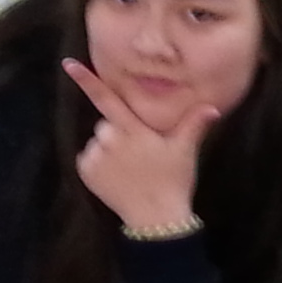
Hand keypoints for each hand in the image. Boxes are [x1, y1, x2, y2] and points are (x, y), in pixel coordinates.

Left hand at [62, 57, 213, 231]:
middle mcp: (109, 139)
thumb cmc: (173, 181)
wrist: (156, 218)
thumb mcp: (185, 150)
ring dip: (109, 149)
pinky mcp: (86, 171)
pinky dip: (98, 165)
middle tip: (141, 153)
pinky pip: (88, 158)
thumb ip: (194, 124)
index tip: (68, 64)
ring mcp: (96, 156)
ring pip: (98, 141)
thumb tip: (213, 108)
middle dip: (119, 132)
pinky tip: (117, 176)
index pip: (106, 99)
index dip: (87, 80)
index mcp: (132, 129)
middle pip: (107, 123)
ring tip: (130, 168)